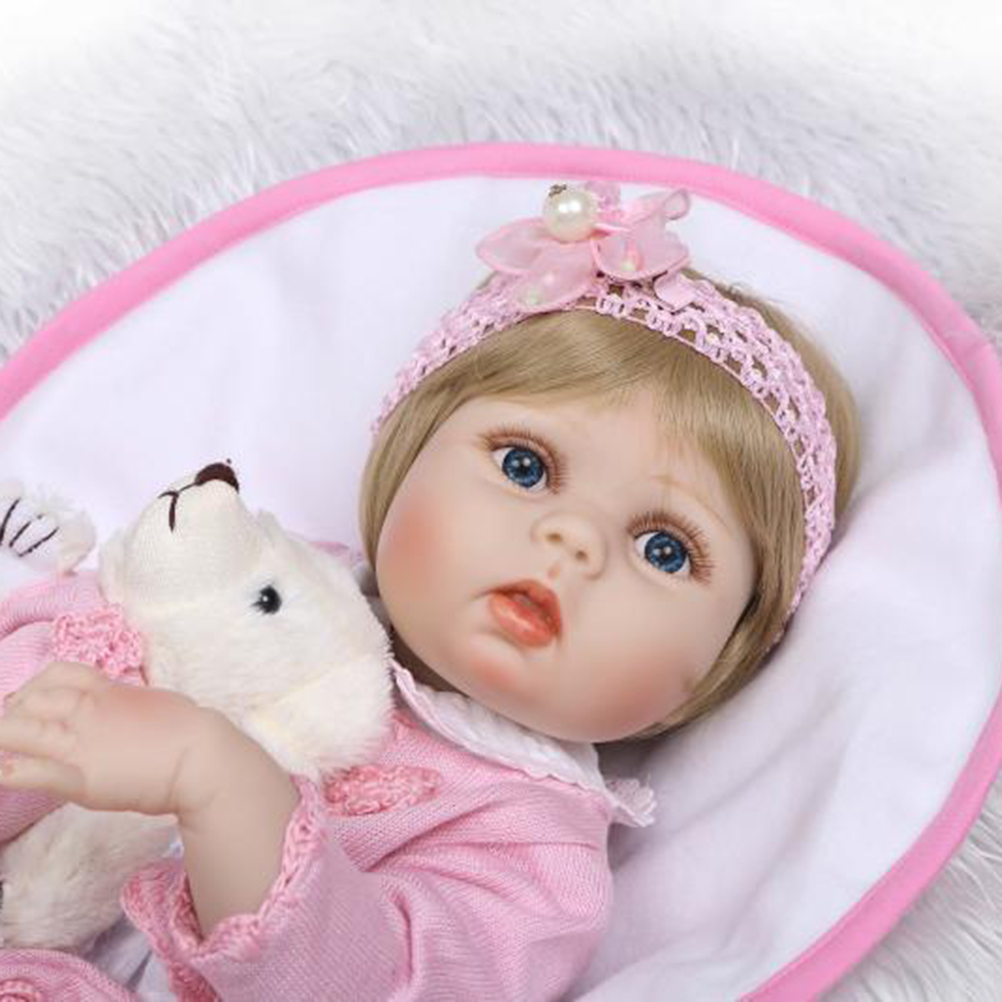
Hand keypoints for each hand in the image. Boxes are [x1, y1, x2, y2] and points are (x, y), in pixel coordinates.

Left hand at [0, 660, 223, 817]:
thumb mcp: (154, 702)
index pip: (57, 673)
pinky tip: (4, 774)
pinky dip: (13, 772)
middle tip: (10, 733)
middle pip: (29, 701)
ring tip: (0, 749)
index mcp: (107, 691)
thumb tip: (122, 707)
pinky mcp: (82, 779)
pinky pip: (37, 772)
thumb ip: (127, 703)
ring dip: (2, 737)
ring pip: (20, 732)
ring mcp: (81, 745)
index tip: (29, 702)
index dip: (34, 685)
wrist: (204, 757)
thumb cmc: (190, 729)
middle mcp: (87, 712)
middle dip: (10, 715)